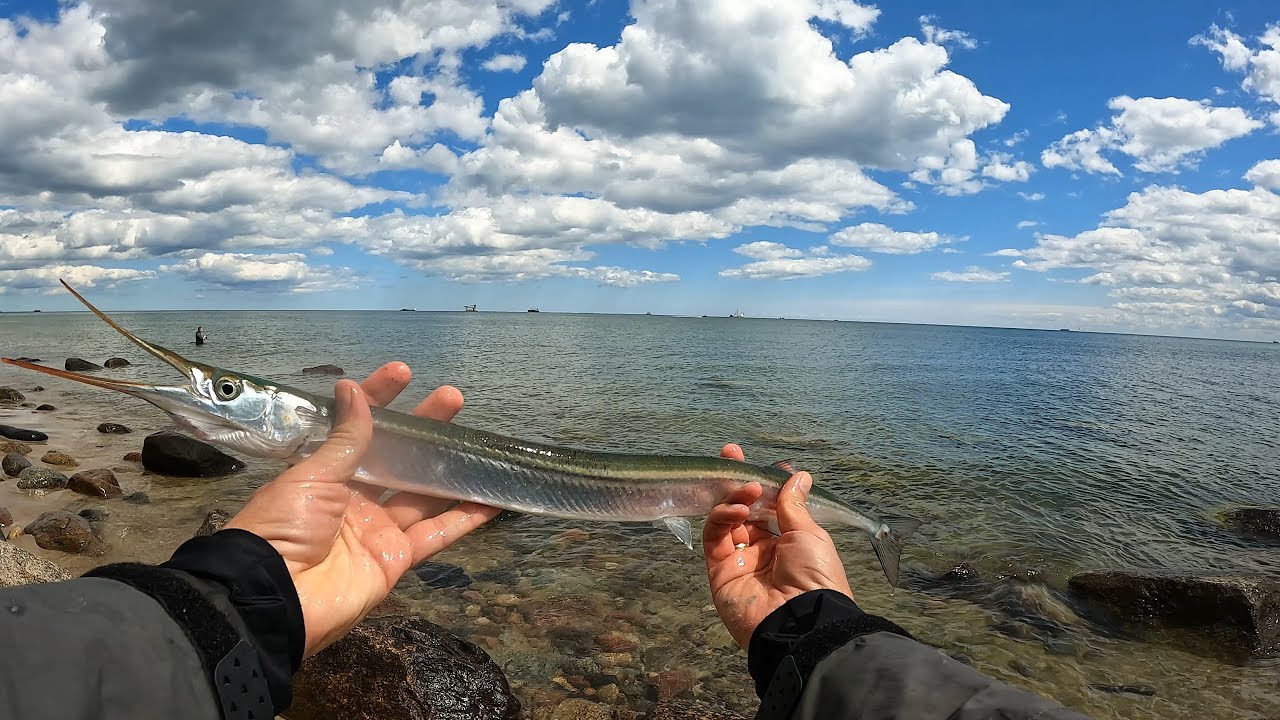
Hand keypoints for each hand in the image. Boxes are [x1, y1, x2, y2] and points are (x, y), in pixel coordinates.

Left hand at [227, 362, 501, 655]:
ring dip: (449, 468)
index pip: (357, 429)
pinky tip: (493, 499)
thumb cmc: (283, 527)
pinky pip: (436, 535)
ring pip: (421, 493)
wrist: (275, 597)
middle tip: (453, 399)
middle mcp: (353, 499)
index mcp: (325, 475)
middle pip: (397, 457)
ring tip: (479, 441)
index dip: (379, 400)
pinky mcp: (396, 559)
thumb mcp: (312, 476)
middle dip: (424, 428)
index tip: (403, 373)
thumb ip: (346, 438)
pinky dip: (465, 519)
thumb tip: (353, 388)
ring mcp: (377, 529)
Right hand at [703, 444, 852, 648]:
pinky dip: (721, 517)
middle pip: (743, 508)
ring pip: (726, 519)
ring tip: (746, 489)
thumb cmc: (815, 575)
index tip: (755, 461)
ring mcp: (739, 559)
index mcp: (788, 542)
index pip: (769, 506)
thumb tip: (798, 474)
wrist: (800, 621)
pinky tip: (736, 508)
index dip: (761, 483)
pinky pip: (714, 537)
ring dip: (733, 497)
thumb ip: (794, 505)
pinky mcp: (719, 569)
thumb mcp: (809, 535)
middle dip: (737, 480)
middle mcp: (762, 549)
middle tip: (730, 454)